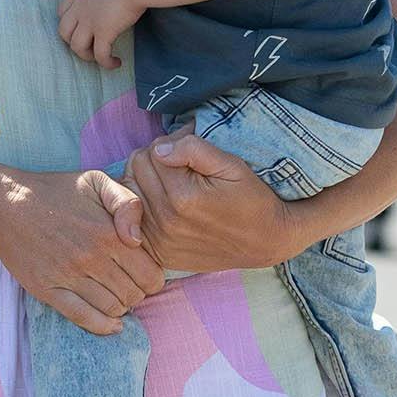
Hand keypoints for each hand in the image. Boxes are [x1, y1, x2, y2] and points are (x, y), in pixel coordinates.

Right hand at [0, 167, 165, 333]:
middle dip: (137, 292)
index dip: (153, 277)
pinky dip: (103, 326)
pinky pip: (84, 318)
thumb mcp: (96, 181)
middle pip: (134, 295)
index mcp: (109, 233)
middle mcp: (92, 258)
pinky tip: (111, 324)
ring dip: (120, 307)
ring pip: (112, 309)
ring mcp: (69, 276)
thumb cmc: (54, 191)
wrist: (4, 203)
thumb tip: (137, 240)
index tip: (143, 271)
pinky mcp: (48, 289)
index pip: (152, 275)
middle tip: (128, 283)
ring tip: (114, 295)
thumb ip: (127, 202)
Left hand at [57, 0, 146, 70]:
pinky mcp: (103, 33)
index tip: (79, 27)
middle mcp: (80, 9)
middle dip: (72, 41)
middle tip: (87, 46)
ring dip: (86, 55)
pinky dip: (106, 63)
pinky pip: (100, 55)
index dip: (68, 21)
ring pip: (77, 47)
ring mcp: (89, 22)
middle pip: (63, 31)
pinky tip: (116, 63)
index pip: (63, 10)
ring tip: (100, 58)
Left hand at [123, 130, 296, 272]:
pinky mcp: (159, 253)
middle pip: (136, 169)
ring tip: (174, 182)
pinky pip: (133, 219)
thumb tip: (160, 149)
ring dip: (147, 181)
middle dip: (155, 160)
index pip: (152, 152)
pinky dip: (143, 206)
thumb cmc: (251, 198)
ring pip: (130, 192)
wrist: (266, 241)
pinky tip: (165, 203)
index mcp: (183, 197)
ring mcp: (160, 241)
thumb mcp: (232, 165)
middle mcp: (167, 221)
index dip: (171, 143)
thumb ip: (195, 150)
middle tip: (181, 165)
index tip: (190, 151)